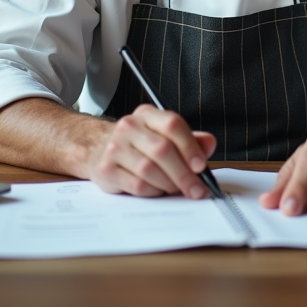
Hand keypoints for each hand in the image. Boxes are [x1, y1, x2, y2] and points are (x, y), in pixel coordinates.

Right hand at [85, 104, 216, 198]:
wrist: (97, 149)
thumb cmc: (138, 144)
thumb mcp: (163, 135)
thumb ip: (189, 140)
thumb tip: (209, 144)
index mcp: (147, 115)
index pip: (172, 124)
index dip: (190, 146)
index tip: (201, 166)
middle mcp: (129, 126)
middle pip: (162, 150)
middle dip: (184, 174)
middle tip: (196, 189)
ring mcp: (115, 147)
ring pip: (149, 170)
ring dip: (169, 184)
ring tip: (176, 189)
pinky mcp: (106, 169)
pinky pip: (137, 185)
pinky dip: (153, 191)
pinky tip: (157, 190)